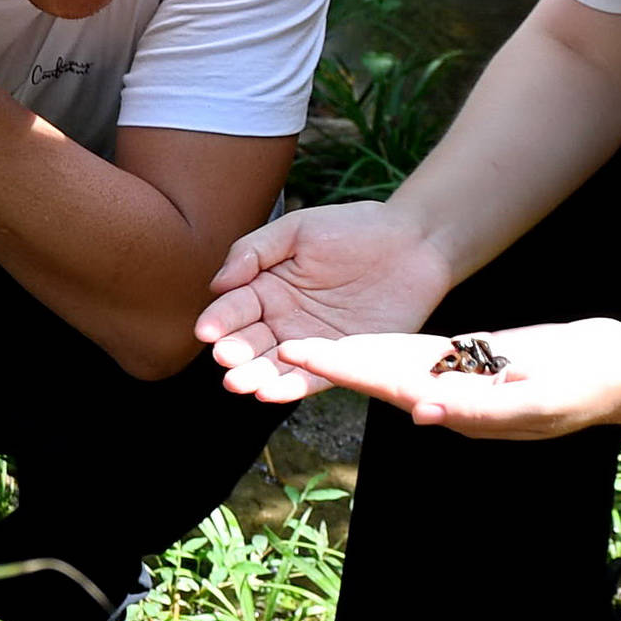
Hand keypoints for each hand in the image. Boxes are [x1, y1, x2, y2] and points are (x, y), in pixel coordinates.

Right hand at [198, 201, 464, 401]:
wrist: (413, 244)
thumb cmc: (355, 228)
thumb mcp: (298, 229)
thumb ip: (254, 251)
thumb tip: (217, 284)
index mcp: (267, 288)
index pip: (234, 308)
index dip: (219, 320)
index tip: (207, 331)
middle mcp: (283, 320)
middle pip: (249, 342)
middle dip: (234, 353)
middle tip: (225, 359)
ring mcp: (310, 343)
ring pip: (274, 366)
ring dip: (254, 377)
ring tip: (240, 383)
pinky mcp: (341, 361)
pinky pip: (312, 378)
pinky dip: (291, 387)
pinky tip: (271, 393)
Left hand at [268, 317, 620, 439]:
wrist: (615, 374)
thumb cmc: (582, 387)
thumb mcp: (536, 400)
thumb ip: (480, 409)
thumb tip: (421, 412)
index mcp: (456, 403)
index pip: (386, 385)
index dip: (342, 368)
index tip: (299, 355)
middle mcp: (446, 394)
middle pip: (374, 375)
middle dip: (326, 363)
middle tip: (274, 347)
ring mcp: (455, 380)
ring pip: (388, 366)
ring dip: (345, 358)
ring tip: (297, 345)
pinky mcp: (467, 361)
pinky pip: (414, 356)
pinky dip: (379, 350)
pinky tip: (352, 344)